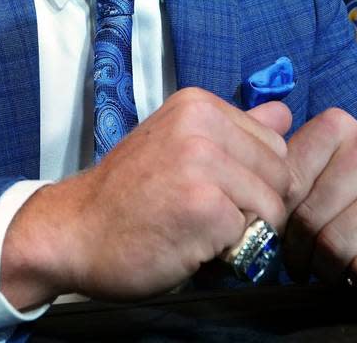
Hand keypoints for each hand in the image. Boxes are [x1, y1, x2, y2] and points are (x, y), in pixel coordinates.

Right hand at [0, 88, 291, 307]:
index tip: (213, 193)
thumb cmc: (127, 197)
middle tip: (205, 217)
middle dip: (256, 208)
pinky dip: (225, 251)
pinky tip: (187, 244)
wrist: (73, 232)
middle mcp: (201, 124)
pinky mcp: (203, 205)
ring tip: (197, 230)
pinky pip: (250, 235)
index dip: (255, 181)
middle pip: (281, 176)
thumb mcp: (179, 146)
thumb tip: (283, 112)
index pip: (275, 145)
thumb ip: (235, 130)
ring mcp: (202, 162)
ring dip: (243, 232)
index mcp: (198, 105)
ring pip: (273, 208)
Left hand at [281, 108, 356, 286]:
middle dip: (298, 248)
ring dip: (323, 266)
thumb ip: (275, 171)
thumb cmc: (339, 200)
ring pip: (336, 242)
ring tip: (323, 265)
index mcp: (337, 126)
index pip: (288, 181)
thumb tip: (249, 179)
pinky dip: (354, 277)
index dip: (279, 214)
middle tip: (300, 259)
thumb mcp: (304, 178)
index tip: (282, 227)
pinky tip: (353, 270)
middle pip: (310, 214)